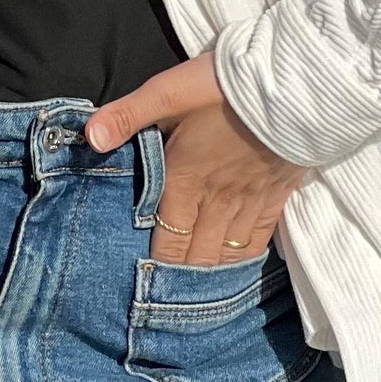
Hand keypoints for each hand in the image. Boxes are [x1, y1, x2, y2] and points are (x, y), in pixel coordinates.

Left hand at [86, 49, 306, 267]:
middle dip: (181, 276)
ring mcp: (249, 200)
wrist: (291, 85)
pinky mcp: (276, 194)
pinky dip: (244, 256)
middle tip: (168, 296)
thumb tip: (89, 138)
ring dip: (210, 271)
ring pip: (227, 253)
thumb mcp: (167, 91)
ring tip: (197, 289)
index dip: (156, 267)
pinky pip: (258, 239)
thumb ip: (127, 116)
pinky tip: (236, 263)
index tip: (144, 285)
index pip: (167, 242)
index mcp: (184, 180)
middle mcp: (216, 201)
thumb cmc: (223, 86)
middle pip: (197, 256)